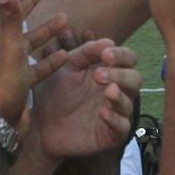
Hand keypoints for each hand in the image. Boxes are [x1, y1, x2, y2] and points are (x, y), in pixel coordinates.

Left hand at [0, 0, 60, 125]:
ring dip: (44, 32)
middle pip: (16, 23)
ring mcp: (10, 68)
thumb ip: (9, 17)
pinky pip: (37, 67)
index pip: (3, 9)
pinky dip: (49, 59)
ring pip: (29, 44)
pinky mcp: (20, 84)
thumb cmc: (3, 85)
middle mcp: (0, 51)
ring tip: (63, 19)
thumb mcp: (9, 48)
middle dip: (29, 7)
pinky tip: (64, 55)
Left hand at [31, 33, 140, 160]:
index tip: (105, 55)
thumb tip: (108, 40)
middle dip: (121, 74)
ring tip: (108, 91)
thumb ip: (84, 52)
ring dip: (119, 96)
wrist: (39, 124)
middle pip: (134, 79)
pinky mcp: (111, 134)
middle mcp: (117, 90)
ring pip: (129, 102)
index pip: (128, 58)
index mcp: (109, 71)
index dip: (121, 55)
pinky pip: (121, 127)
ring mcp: (116, 113)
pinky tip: (103, 113)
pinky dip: (115, 119)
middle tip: (99, 75)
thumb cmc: (54, 93)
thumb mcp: (66, 67)